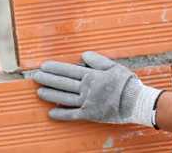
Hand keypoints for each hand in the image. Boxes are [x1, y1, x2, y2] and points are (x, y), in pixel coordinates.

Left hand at [33, 51, 161, 125]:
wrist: (135, 102)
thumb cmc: (126, 82)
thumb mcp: (113, 66)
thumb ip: (97, 60)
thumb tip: (83, 55)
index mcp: (92, 76)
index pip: (69, 71)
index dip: (55, 68)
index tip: (44, 66)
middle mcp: (87, 89)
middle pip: (63, 83)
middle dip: (48, 79)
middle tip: (35, 76)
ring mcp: (87, 103)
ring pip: (64, 98)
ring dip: (50, 95)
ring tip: (39, 92)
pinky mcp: (90, 115)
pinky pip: (72, 115)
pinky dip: (61, 114)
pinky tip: (51, 112)